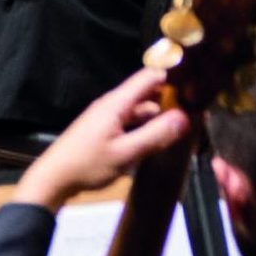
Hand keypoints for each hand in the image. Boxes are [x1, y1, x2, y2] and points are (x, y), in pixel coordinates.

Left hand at [14, 67, 188, 209]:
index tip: (199, 86)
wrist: (54, 179)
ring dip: (162, 119)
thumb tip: (185, 117)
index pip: (150, 77)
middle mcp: (114, 105)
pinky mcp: (107, 131)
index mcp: (117, 103)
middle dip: (173, 102)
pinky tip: (163, 143)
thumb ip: (155, 135)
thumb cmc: (87, 165)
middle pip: (149, 94)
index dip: (174, 77)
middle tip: (200, 116)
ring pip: (143, 111)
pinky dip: (149, 130)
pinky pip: (134, 124)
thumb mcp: (125, 153)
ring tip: (188, 131)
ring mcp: (109, 118)